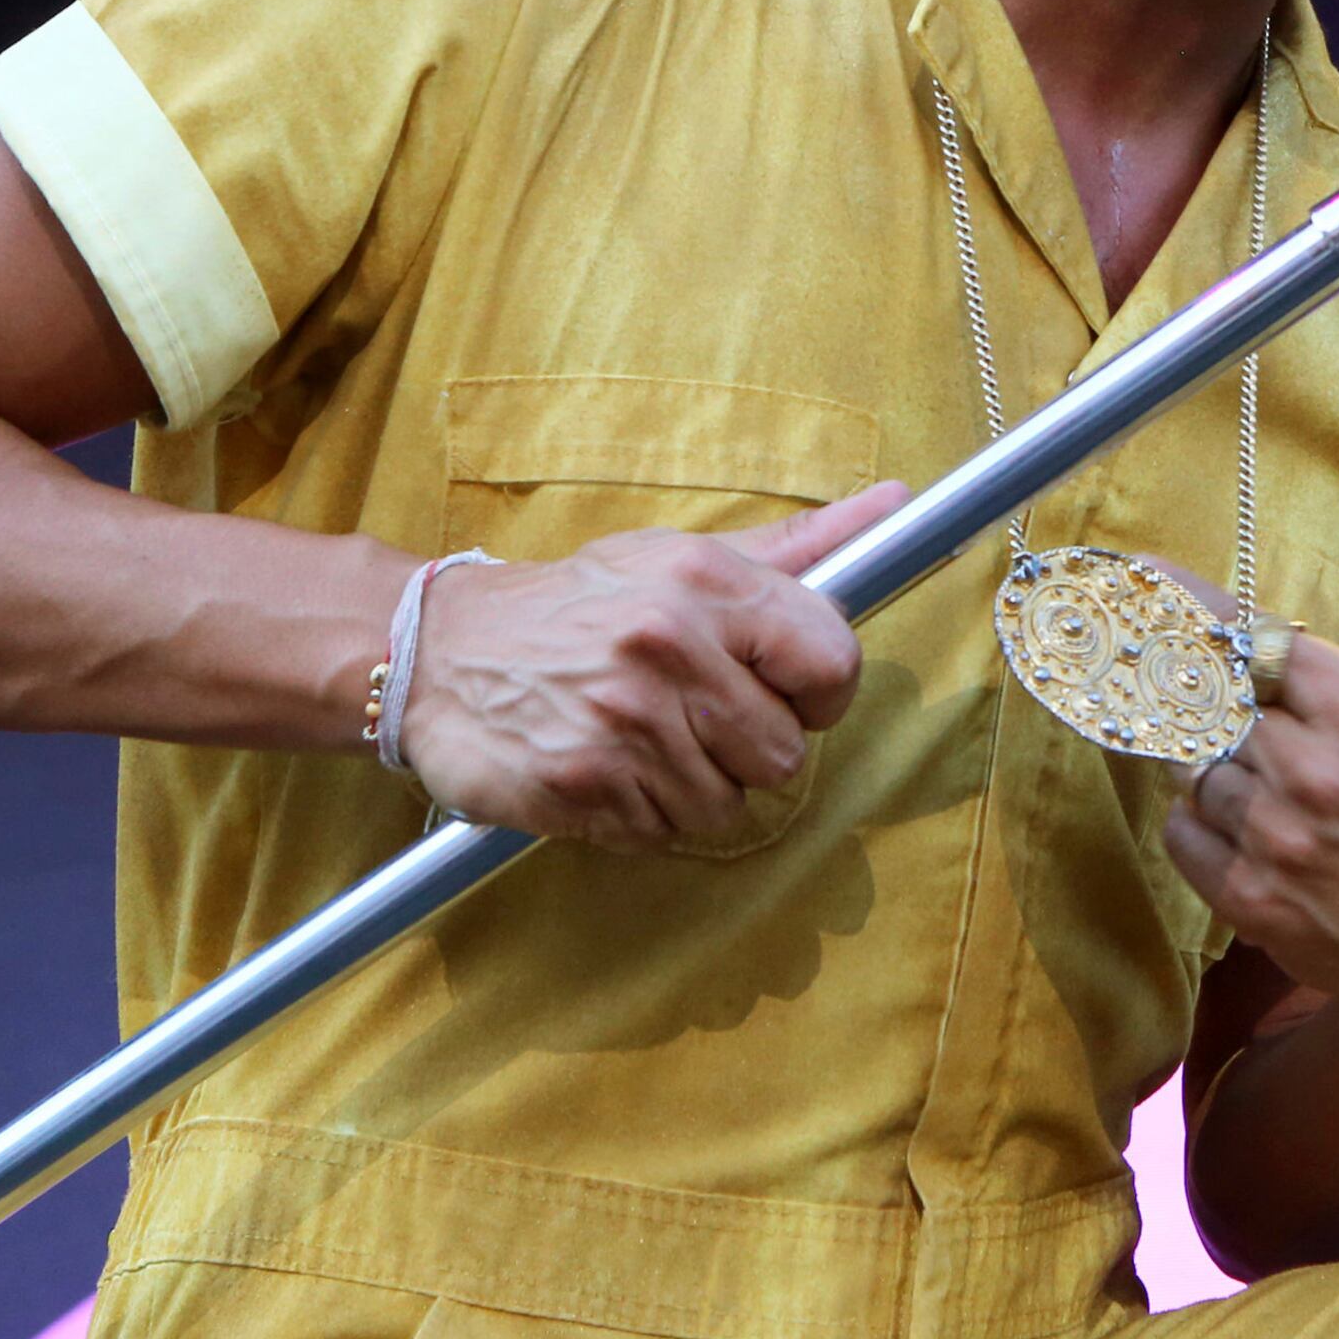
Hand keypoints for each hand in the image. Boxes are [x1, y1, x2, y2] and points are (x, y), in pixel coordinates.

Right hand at [397, 482, 907, 847]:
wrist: (440, 651)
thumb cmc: (581, 603)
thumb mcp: (682, 557)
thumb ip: (798, 546)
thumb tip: (898, 504)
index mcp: (703, 583)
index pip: (833, 662)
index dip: (820, 692)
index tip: (784, 691)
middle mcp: (667, 647)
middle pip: (782, 754)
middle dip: (743, 748)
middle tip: (690, 716)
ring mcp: (623, 720)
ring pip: (724, 806)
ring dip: (689, 787)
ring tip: (638, 738)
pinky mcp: (581, 784)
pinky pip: (660, 834)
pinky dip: (638, 814)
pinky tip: (604, 765)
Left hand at [1161, 493, 1338, 1033]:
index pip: (1251, 640)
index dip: (1196, 609)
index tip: (1145, 575)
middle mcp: (1315, 774)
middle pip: (1211, 704)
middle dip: (1214, 699)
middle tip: (1217, 697)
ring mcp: (1279, 841)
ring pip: (1193, 767)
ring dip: (1213, 763)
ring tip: (1263, 776)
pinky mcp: (1252, 899)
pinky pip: (1182, 831)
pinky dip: (1199, 822)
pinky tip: (1247, 823)